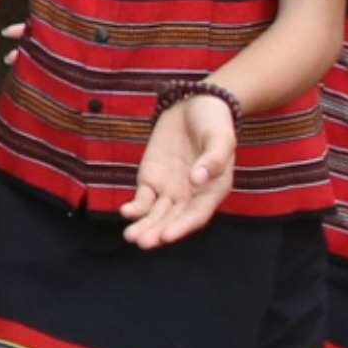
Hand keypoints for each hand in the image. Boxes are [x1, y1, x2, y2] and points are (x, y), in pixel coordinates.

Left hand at [122, 90, 237, 247]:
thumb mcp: (221, 138)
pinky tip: (126, 212)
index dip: (182, 227)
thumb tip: (198, 180)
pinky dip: (135, 207)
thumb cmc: (215, 124)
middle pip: (173, 219)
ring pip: (156, 213)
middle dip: (158, 232)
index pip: (196, 215)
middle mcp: (191, 195)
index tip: (167, 236)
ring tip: (131, 236)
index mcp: (213, 190)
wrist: (196, 105)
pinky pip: (143, 198)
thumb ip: (213, 158)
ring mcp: (170, 188)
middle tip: (142, 242)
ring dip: (144, 225)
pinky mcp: (152, 178)